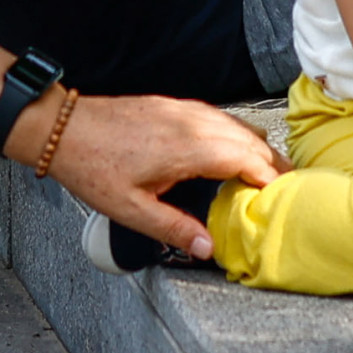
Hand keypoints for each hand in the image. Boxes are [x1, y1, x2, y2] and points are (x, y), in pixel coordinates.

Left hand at [43, 94, 281, 262]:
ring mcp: (183, 110)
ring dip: (257, 146)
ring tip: (269, 170)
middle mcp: (193, 124)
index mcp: (188, 150)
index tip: (284, 198)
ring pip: (237, 124)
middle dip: (273, 163)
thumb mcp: (131, 209)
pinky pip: (218, 116)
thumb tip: (208, 248)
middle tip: (289, 188)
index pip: (248, 160)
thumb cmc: (92, 168)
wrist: (63, 128)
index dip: (271, 179)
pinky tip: (235, 147)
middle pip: (251, 140)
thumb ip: (173, 228)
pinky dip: (236, 132)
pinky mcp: (173, 104)